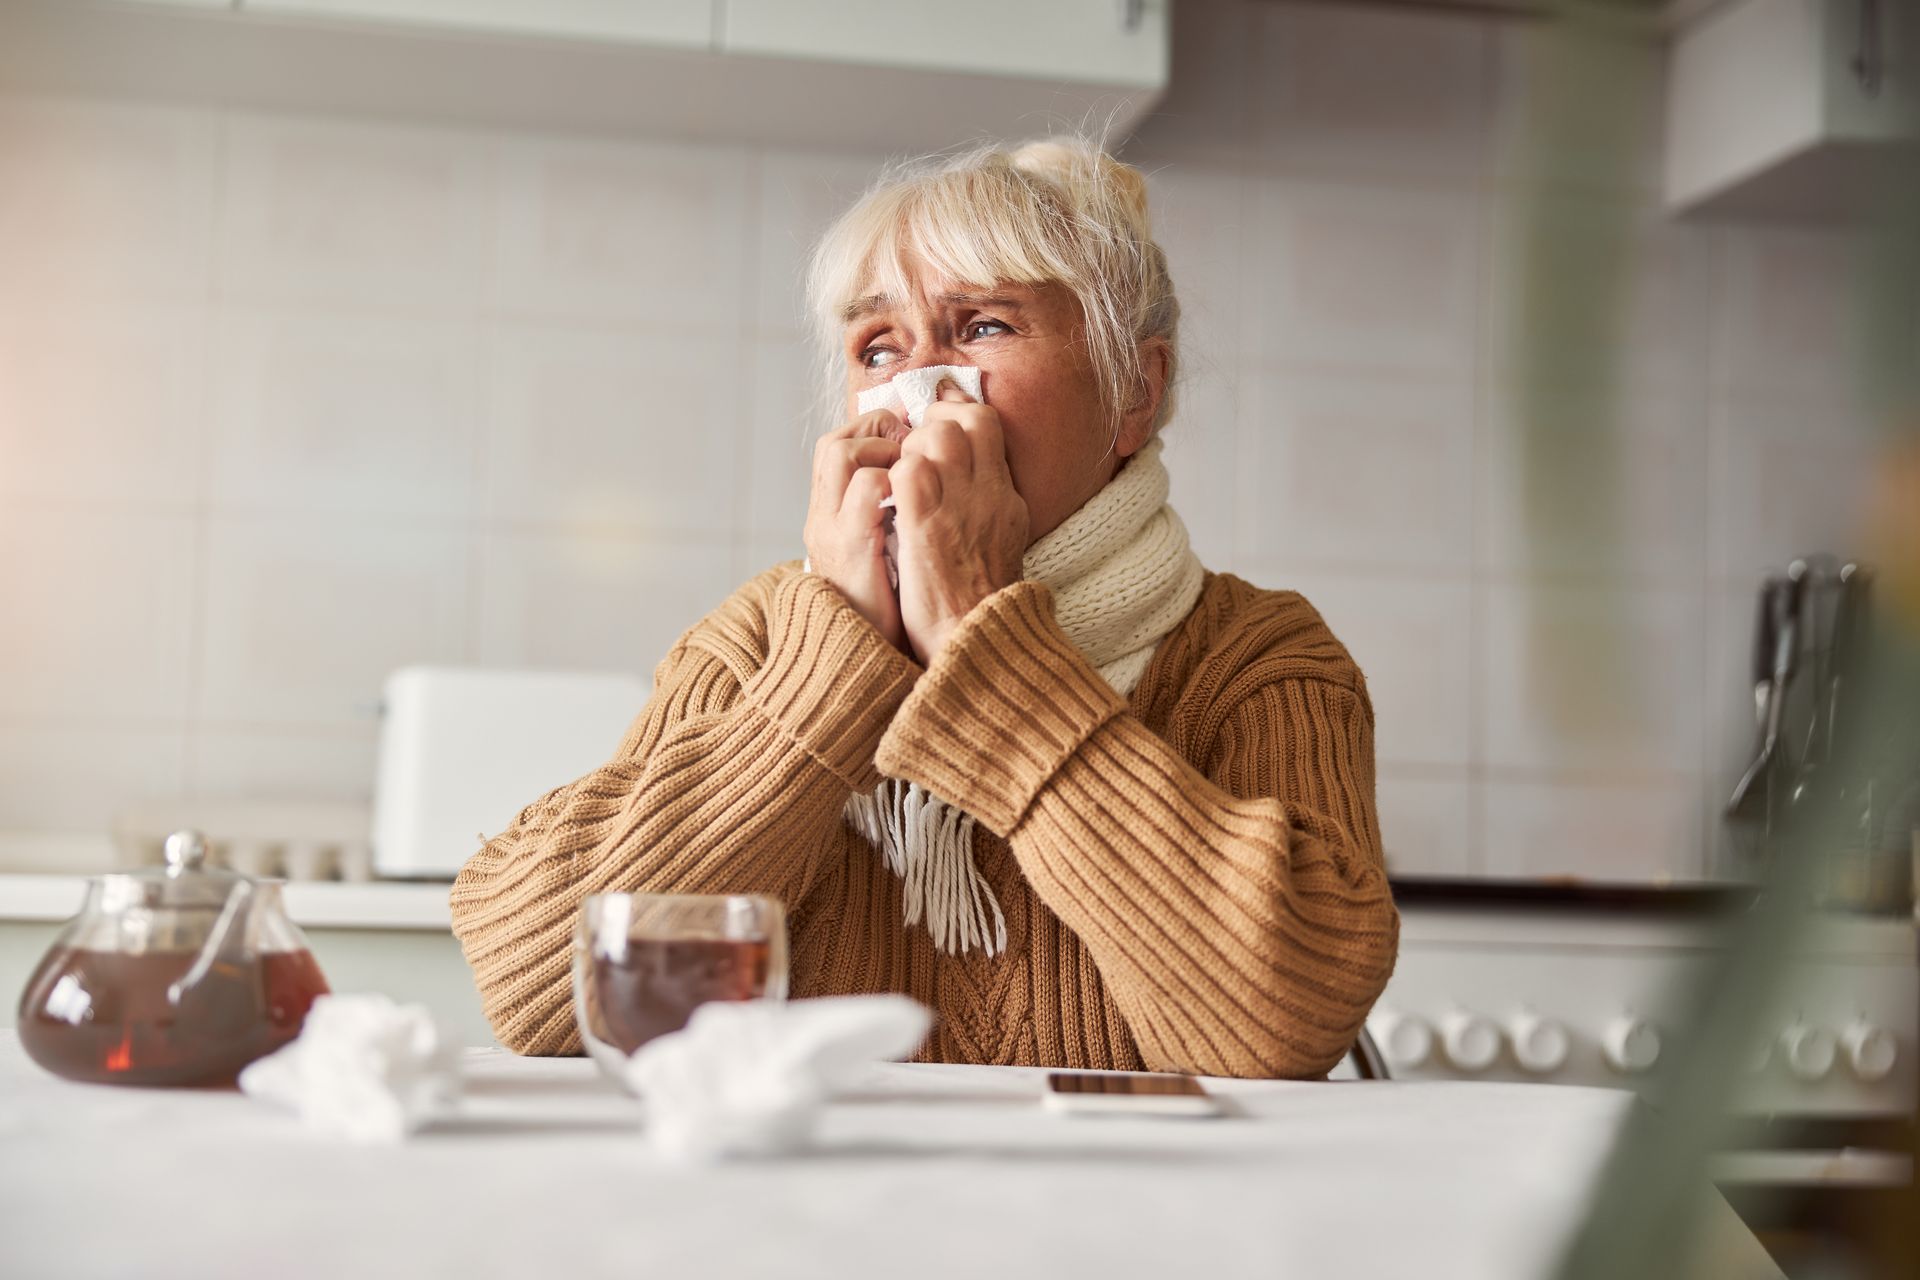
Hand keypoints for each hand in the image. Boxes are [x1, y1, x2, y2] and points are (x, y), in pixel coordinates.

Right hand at [803, 407, 908, 651]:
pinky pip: (864, 487)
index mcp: (829, 517)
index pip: (837, 447)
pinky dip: (890, 477)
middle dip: (876, 430)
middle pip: (833, 442)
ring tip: (913, 465)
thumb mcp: (881, 556)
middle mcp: (822, 517)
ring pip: (840, 452)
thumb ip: (888, 521)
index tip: (908, 434)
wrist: (865, 661)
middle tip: (913, 441)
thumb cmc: (888, 611)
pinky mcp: (849, 545)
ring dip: (882, 448)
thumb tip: (920, 486)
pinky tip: (914, 491)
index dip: (873, 432)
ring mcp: (830, 529)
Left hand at [889, 382, 1028, 665]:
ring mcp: (958, 506)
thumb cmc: (979, 604)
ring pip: (937, 436)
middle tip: (908, 442)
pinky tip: (884, 492)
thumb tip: (977, 481)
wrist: (976, 641)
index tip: (936, 414)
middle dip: (930, 422)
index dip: (957, 410)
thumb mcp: (1003, 544)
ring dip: (910, 446)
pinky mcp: (926, 524)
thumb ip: (989, 506)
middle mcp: (988, 494)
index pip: (987, 425)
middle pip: (964, 420)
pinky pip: (908, 471)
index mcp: (1006, 500)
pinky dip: (891, 472)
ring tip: (897, 472)